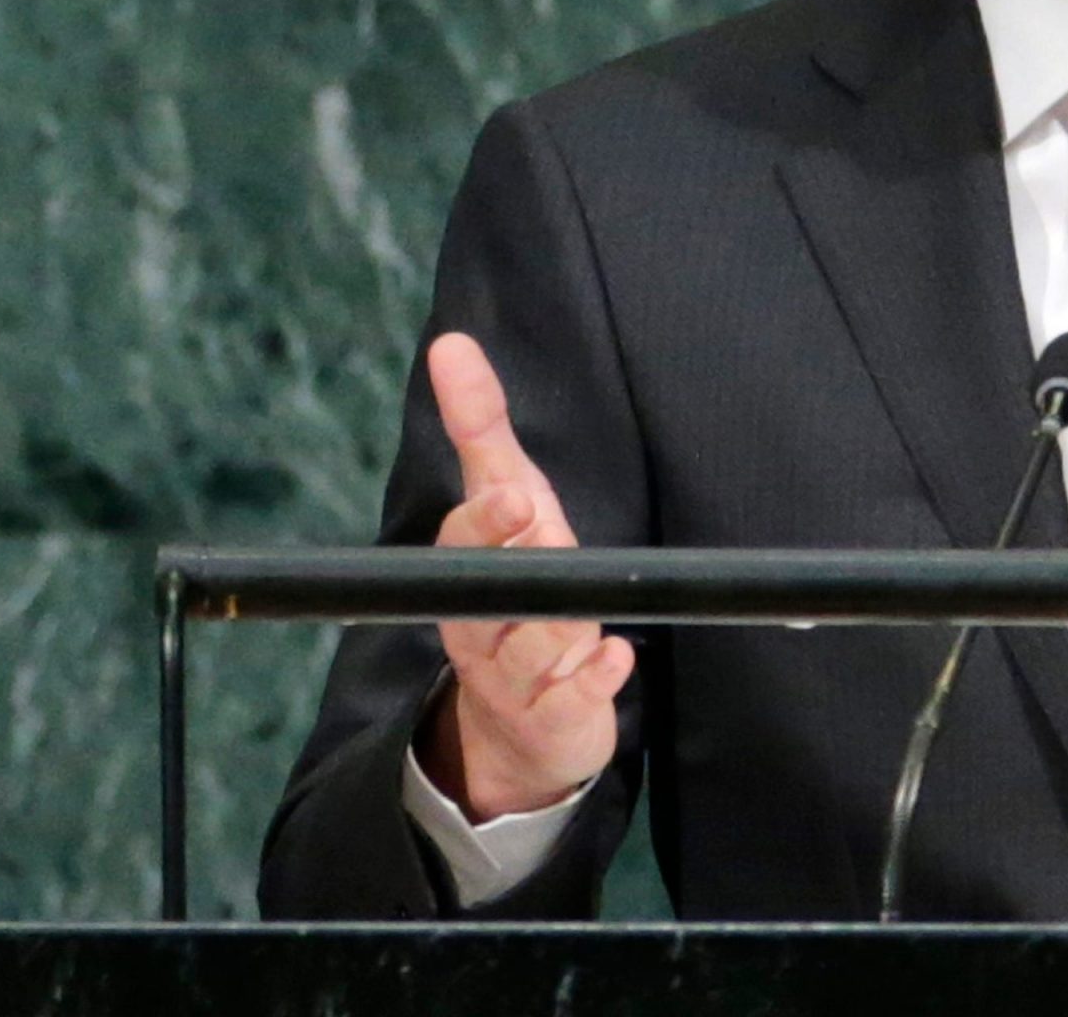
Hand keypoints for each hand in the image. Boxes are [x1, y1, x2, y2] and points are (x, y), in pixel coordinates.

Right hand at [415, 330, 635, 820]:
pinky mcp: (558, 717)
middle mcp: (482, 626)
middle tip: (531, 518)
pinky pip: (572, 702)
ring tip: (583, 621)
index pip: (464, 541)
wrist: (524, 723)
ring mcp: (519, 677)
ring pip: (534, 649)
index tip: (514, 492)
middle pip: (484, 597)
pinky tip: (615, 659)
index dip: (486, 519)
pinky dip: (595, 680)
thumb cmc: (519, 589)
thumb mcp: (508, 503)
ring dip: (563, 628)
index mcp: (467, 573)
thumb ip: (481, 430)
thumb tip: (452, 343)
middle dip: (508, 562)